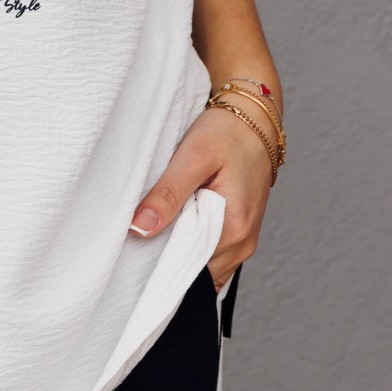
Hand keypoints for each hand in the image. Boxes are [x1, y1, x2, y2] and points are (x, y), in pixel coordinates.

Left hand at [129, 98, 273, 289]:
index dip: (160, 264)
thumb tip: (140, 228)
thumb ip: (167, 194)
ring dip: (180, 252)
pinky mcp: (240, 233)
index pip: (188, 269)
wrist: (254, 119)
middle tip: (144, 235)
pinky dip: (192, 245)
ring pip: (203, 265)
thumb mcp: (193, 156)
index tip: (136, 252)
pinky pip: (211, 254)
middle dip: (168, 260)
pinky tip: (178, 224)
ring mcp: (244, 241)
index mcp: (234, 229)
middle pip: (196, 271)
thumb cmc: (227, 132)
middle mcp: (243, 244)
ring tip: (161, 226)